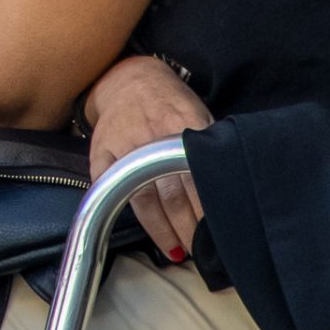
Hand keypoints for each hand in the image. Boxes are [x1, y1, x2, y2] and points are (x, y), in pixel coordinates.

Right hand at [82, 55, 212, 261]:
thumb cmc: (170, 102)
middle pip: (172, 193)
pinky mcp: (101, 153)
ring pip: (144, 197)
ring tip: (178, 249)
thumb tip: (229, 190)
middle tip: (201, 248)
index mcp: (180, 123)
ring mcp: (122, 144)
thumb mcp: (197, 113)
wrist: (130, 80)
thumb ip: (209, 147)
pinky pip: (113, 191)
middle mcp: (149, 135)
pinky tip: (143, 231)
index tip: (217, 231)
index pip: (196, 177)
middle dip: (188, 226)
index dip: (206, 208)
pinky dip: (128, 214)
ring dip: (163, 229)